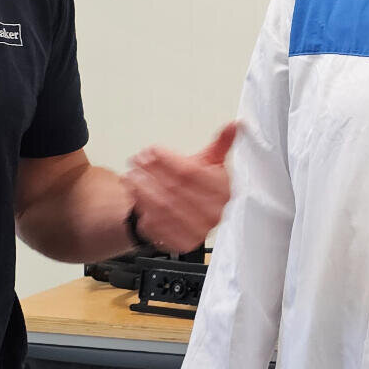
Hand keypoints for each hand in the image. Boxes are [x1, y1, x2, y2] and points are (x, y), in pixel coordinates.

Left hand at [124, 121, 238, 251]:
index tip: (152, 150)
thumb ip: (221, 143)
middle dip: (152, 171)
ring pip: (164, 206)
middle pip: (176, 188)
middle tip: (137, 160)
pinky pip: (157, 225)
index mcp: (223, 190)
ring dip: (143, 188)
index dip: (168, 159)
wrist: (185, 215)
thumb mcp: (209, 163)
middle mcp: (215, 212)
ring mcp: (199, 230)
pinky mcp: (182, 244)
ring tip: (132, 175)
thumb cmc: (196, 186)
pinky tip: (135, 195)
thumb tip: (236, 125)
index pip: (192, 172)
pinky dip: (142, 208)